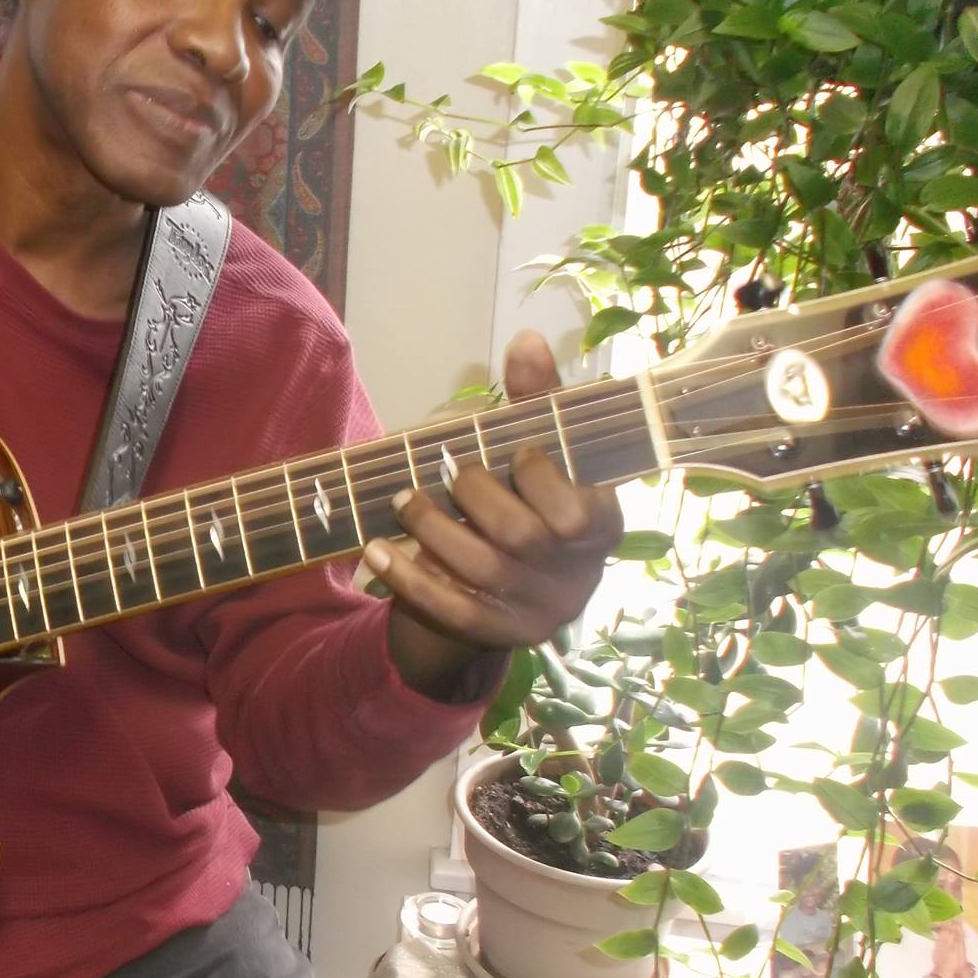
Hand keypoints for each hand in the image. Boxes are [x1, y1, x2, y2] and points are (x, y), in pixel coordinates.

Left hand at [363, 331, 623, 694]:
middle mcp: (579, 576)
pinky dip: (410, 579)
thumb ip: (536, 400)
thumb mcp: (539, 451)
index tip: (512, 451)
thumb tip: (526, 340)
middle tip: (439, 472)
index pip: (577, 508)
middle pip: (521, 535)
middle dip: (472, 495)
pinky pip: (453, 611)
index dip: (539, 475)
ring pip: (482, 570)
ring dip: (432, 529)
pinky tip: (375, 550)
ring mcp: (541, 611)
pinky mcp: (501, 636)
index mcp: (602, 527)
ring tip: (400, 500)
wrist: (514, 588)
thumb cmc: (529, 500)